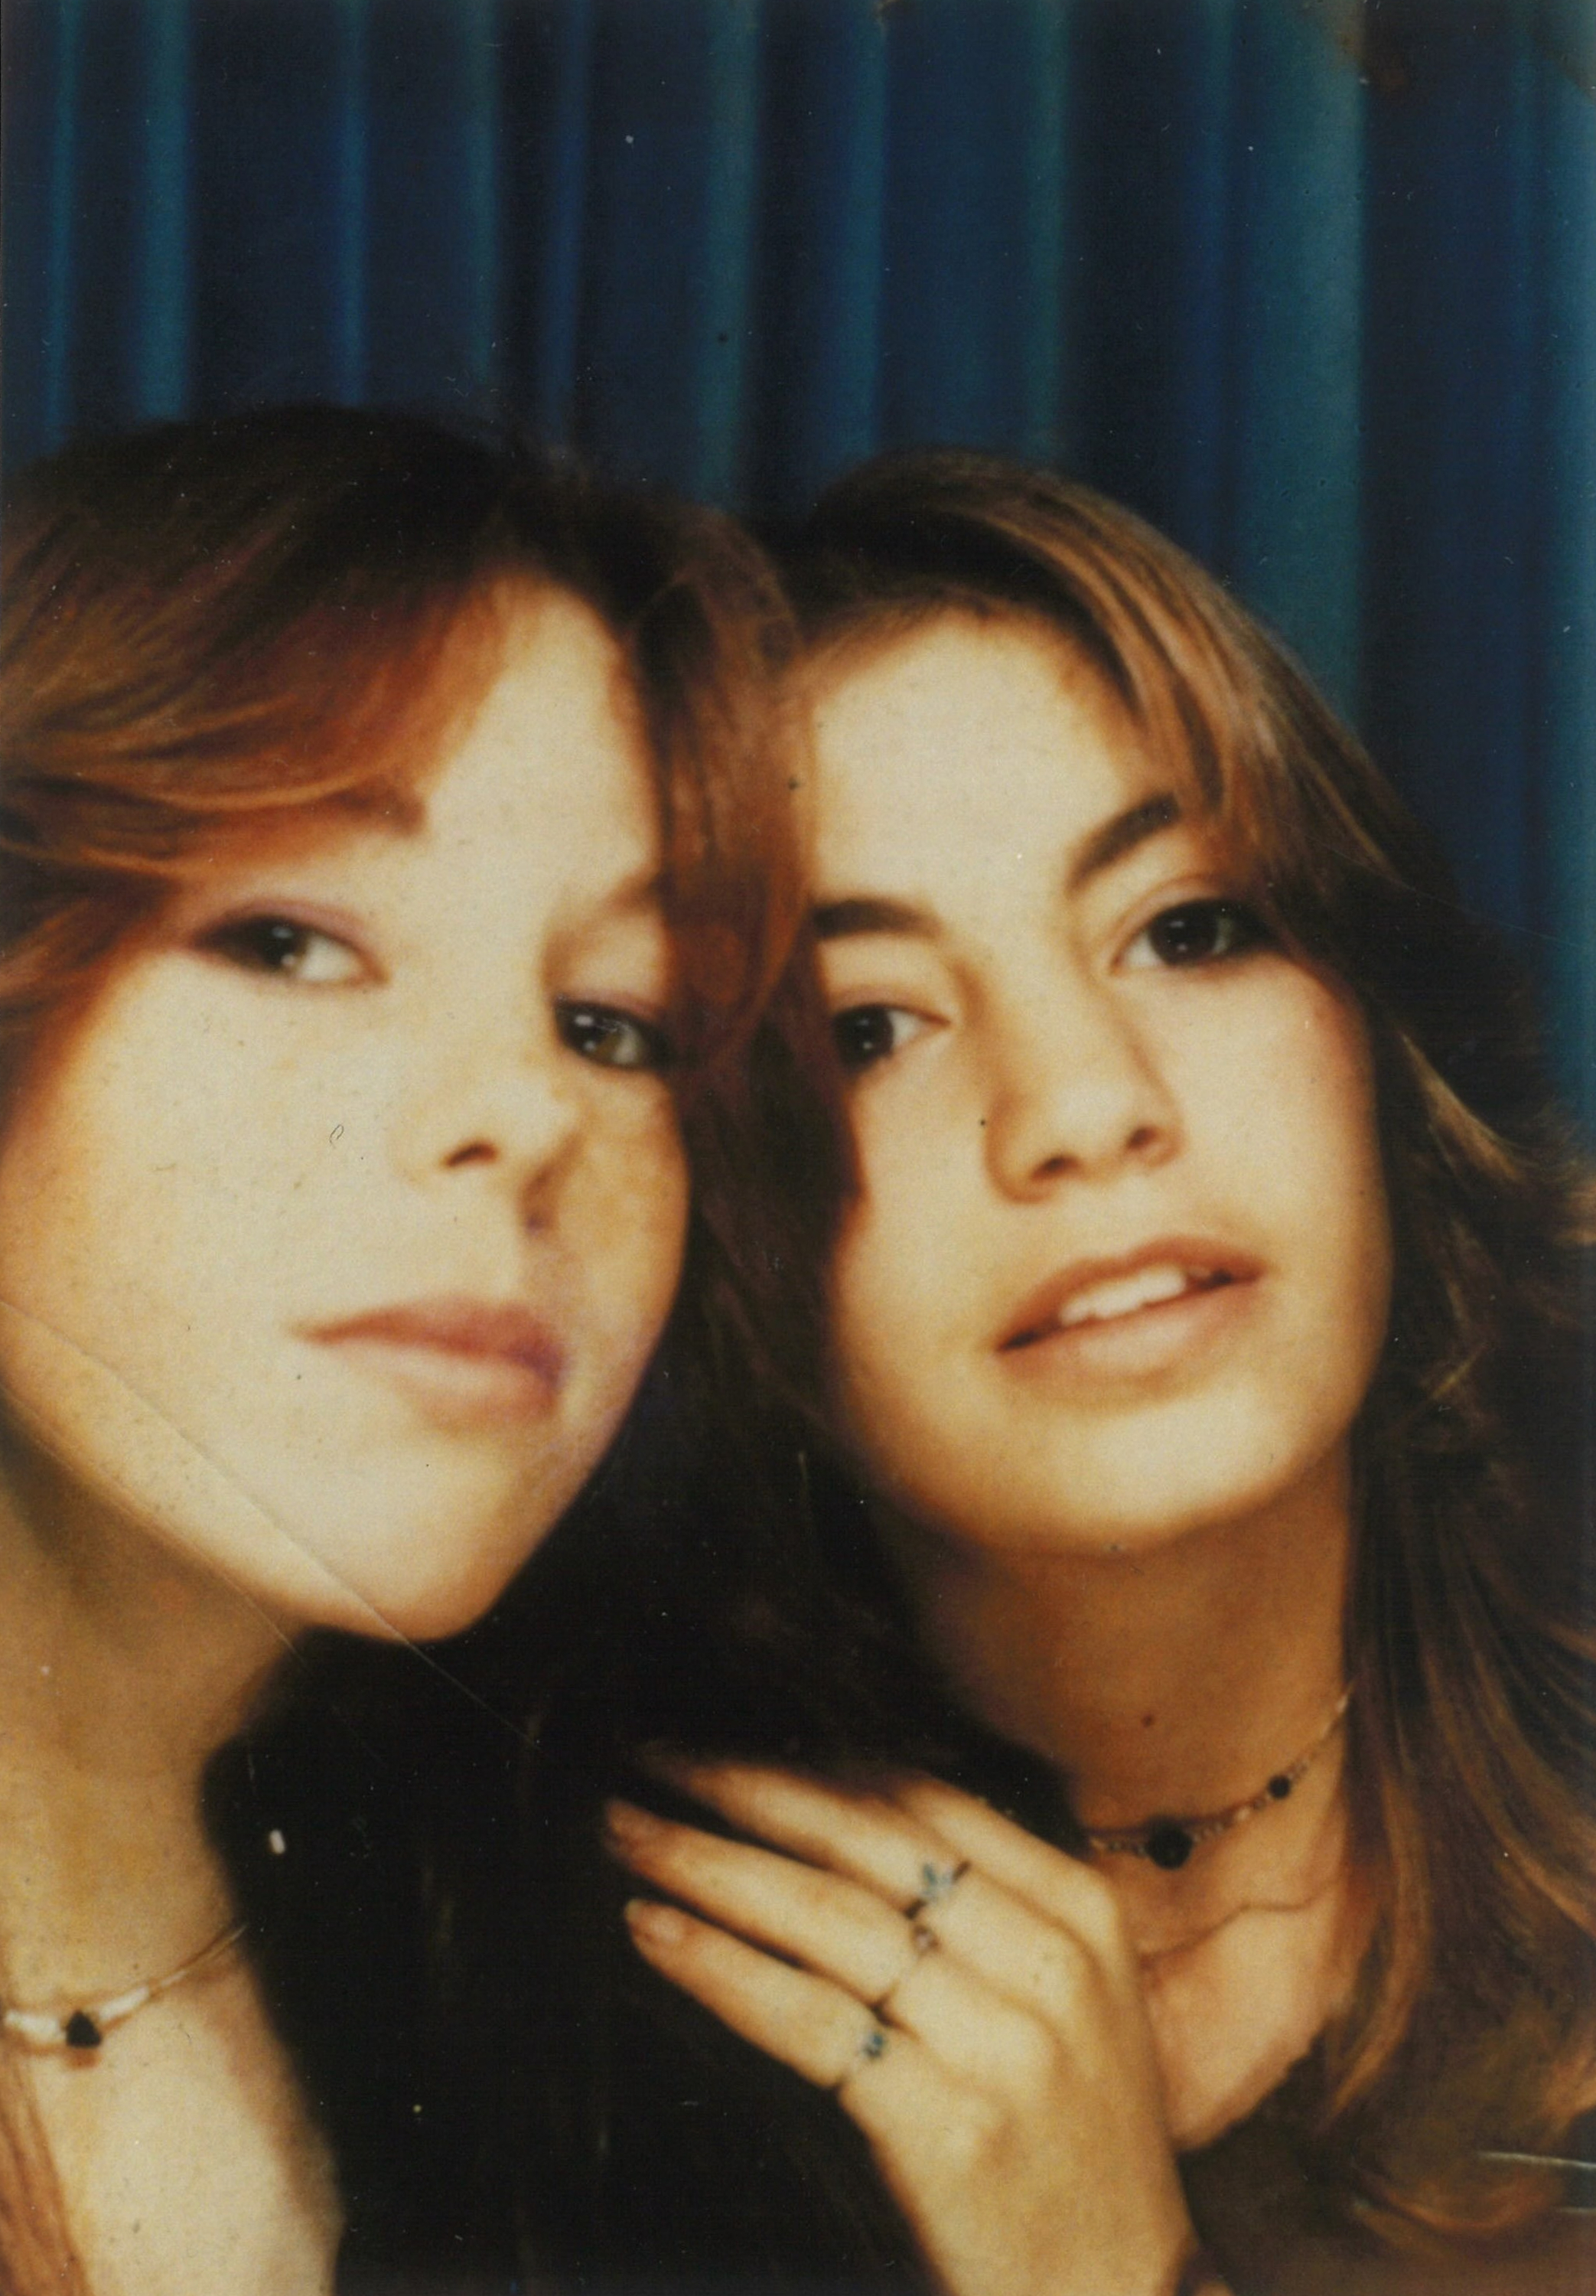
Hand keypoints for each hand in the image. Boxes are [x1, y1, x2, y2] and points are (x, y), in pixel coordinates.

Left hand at [606, 1761, 1204, 2295]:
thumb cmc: (1075, 2154)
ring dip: (710, 1863)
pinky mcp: (950, 2130)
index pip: (921, 1798)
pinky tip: (655, 1932)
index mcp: (1081, 1912)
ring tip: (626, 1831)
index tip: (716, 1739)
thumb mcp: (1071, 2003)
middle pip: (866, 1839)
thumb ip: (985, 1907)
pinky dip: (722, 1967)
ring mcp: (1003, 2047)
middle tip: (647, 1754)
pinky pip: (812, 2022)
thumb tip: (830, 1807)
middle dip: (743, 1786)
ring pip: (828, 1919)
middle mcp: (1050, 1963)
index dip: (806, 1759)